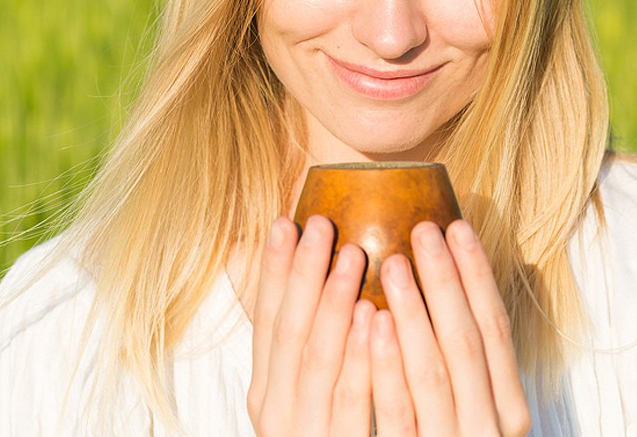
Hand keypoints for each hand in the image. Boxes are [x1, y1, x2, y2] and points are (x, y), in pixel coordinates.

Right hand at [246, 215, 375, 435]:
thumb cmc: (320, 436)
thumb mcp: (297, 390)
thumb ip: (292, 337)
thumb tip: (259, 264)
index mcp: (266, 392)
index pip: (265, 322)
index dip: (274, 272)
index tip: (285, 221)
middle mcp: (277, 414)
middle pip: (290, 334)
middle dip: (305, 275)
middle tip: (321, 223)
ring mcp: (306, 435)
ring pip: (318, 363)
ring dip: (334, 305)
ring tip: (351, 255)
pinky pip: (351, 404)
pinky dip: (361, 358)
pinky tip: (377, 319)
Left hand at [370, 220, 530, 435]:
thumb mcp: (475, 412)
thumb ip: (471, 366)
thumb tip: (458, 283)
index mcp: (509, 410)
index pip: (496, 330)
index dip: (477, 277)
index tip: (458, 228)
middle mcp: (487, 427)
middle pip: (466, 342)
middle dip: (445, 282)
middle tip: (424, 230)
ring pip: (431, 371)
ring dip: (413, 313)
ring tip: (393, 264)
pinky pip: (397, 409)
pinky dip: (385, 364)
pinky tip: (372, 322)